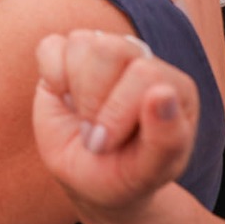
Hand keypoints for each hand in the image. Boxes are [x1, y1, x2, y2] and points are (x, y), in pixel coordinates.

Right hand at [32, 29, 198, 213]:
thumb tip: (163, 92)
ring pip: (82, 42)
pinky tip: (63, 97)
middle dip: (93, 101)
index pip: (144, 73)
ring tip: (83, 117)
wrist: (87, 181)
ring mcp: (103, 55)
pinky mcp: (66, 55)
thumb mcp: (148, 172)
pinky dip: (52, 75)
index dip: (117, 113)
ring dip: (75, 90)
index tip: (108, 146)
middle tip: (93, 135)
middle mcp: (140, 60)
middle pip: (111, 50)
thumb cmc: (123, 176)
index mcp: (173, 86)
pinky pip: (51, 46)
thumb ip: (166, 139)